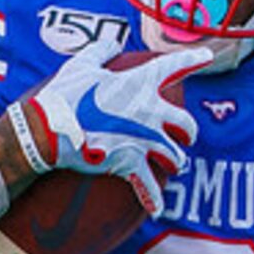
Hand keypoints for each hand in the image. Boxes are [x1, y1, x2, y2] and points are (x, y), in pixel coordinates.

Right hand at [3, 44, 209, 214]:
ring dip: (173, 163)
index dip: (193, 59)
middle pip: (188, 126)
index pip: (173, 67)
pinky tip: (157, 209)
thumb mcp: (81, 65)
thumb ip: (101, 50)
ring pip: (176, 158)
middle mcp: (149, 112)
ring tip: (169, 165)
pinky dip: (152, 199)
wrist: (46, 129)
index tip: (207, 57)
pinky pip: (149, 186)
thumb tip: (113, 44)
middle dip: (188, 134)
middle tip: (183, 137)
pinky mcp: (130, 163)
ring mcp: (143, 140)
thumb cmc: (63, 94)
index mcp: (140, 84)